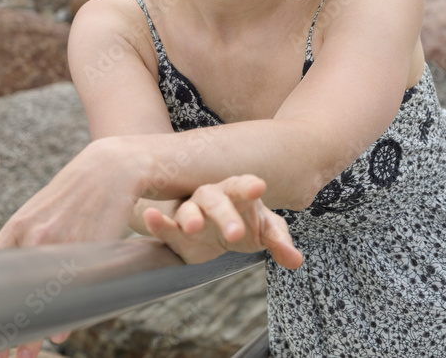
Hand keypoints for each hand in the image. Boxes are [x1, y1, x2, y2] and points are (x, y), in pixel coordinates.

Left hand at [0, 139, 142, 357]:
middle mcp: (35, 235)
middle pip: (14, 294)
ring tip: (25, 356)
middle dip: (4, 331)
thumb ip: (23, 240)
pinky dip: (64, 317)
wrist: (110, 168)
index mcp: (18, 227)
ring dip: (32, 333)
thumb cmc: (73, 195)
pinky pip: (73, 291)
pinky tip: (58, 335)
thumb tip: (7, 274)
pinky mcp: (90, 248)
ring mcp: (62, 242)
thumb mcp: (40, 211)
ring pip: (42, 299)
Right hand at [144, 175, 303, 269]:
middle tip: (236, 233)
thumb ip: (279, 241)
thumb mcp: (264, 229)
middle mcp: (213, 197)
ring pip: (189, 211)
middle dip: (226, 216)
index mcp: (238, 192)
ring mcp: (192, 210)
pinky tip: (149, 217)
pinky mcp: (174, 229)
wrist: (211, 227)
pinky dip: (156, 221)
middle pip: (218, 201)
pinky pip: (164, 225)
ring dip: (191, 218)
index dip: (250, 186)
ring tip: (193, 227)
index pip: (244, 186)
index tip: (258, 187)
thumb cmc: (242, 220)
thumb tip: (296, 261)